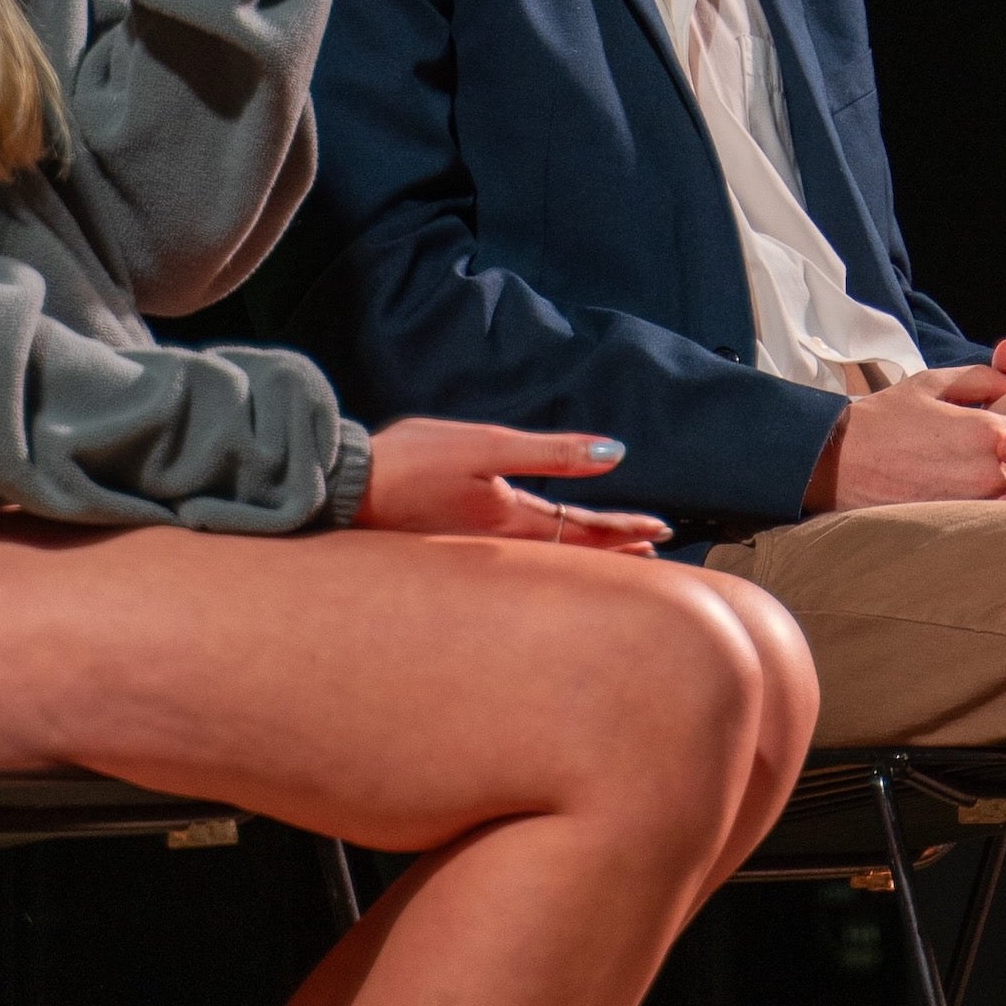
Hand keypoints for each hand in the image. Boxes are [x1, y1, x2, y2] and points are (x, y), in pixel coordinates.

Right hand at [356, 419, 670, 549]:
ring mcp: (474, 550)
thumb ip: (551, 452)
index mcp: (511, 521)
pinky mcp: (452, 546)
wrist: (345, 490)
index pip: (584, 533)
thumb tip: (614, 454)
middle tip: (651, 551)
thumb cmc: (411, 463)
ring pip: (543, 558)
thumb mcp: (487, 447)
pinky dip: (544, 555)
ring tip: (611, 555)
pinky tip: (541, 550)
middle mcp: (498, 545)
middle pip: (569, 553)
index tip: (660, 531)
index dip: (624, 530)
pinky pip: (515, 559)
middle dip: (612, 550)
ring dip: (581, 554)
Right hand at [808, 345, 1005, 509]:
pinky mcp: (962, 528)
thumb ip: (986, 378)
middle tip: (1002, 455)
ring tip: (992, 479)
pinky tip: (983, 503)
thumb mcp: (935, 383)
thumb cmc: (885, 418)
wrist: (839, 462)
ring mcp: (980, 505)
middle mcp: (993, 470)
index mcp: (990, 430)